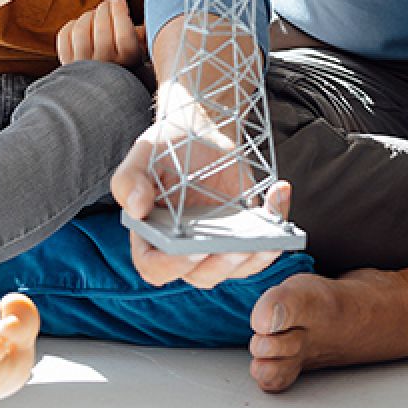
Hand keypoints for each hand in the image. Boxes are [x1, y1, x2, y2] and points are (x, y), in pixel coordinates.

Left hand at [57, 0, 145, 66]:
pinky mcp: (67, 64)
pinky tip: (82, 26)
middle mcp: (105, 67)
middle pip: (102, 28)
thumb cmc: (129, 61)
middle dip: (104, 8)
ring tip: (95, 15)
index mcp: (128, 62)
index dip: (119, 10)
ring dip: (88, 16)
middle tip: (108, 3)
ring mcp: (83, 66)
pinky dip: (71, 25)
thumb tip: (138, 6)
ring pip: (81, 31)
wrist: (108, 89)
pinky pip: (65, 36)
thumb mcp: (143, 49)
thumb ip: (143, 31)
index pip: (123, 32)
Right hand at [110, 110, 293, 289]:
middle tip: (239, 247)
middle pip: (202, 275)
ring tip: (269, 232)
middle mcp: (184, 249)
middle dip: (222, 265)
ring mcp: (216, 244)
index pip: (156, 268)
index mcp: (152, 237)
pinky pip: (262, 243)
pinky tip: (279, 193)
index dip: (174, 266)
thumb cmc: (166, 146)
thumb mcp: (142, 154)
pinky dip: (277, 224)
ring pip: (237, 267)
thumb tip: (135, 209)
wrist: (200, 132)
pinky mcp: (243, 234)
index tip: (194, 250)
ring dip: (256, 256)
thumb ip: (128, 180)